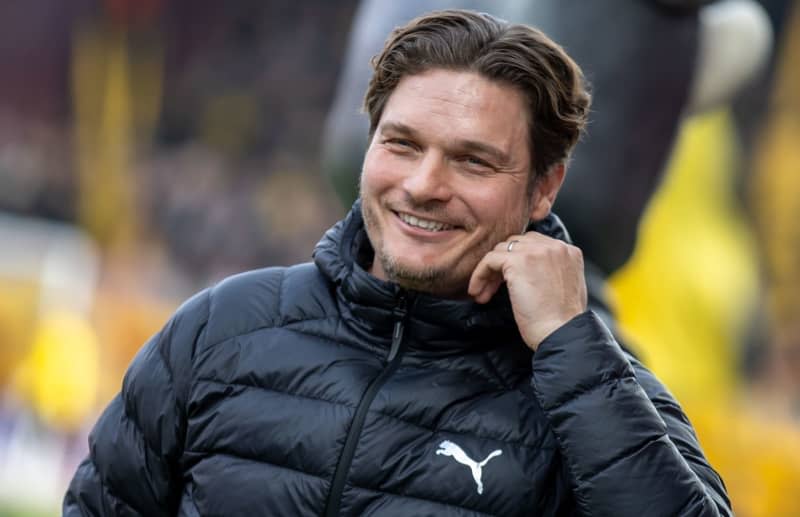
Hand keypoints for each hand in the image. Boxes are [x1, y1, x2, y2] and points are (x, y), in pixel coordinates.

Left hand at [468, 232, 587, 350]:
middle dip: (502, 265)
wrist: (561, 333)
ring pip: (501, 250)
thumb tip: (528, 272)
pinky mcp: (518, 262)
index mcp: (568, 251)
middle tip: (493, 288)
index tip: (508, 282)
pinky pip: (490, 260)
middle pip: (517, 244)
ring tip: (484, 293)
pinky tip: (478, 292)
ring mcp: (536, 251)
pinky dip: (480, 274)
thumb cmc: (561, 322)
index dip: (516, 261)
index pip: (534, 244)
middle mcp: (555, 246)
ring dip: (489, 272)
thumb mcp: (565, 287)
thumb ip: (551, 271)